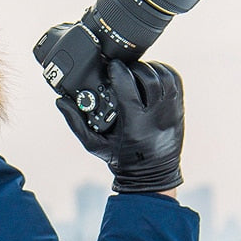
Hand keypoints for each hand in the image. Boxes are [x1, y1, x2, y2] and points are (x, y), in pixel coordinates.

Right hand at [56, 60, 184, 193]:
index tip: (111, 66)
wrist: (151, 175)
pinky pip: (173, 79)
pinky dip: (161, 72)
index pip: (129, 89)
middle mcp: (156, 117)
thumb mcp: (94, 145)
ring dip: (148, 68)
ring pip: (163, 75)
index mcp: (135, 125)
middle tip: (122, 70)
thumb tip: (60, 100)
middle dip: (133, 68)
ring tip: (135, 72)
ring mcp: (171, 111)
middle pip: (148, 78)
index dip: (119, 72)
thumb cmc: (121, 160)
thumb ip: (76, 122)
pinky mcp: (179, 107)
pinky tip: (149, 76)